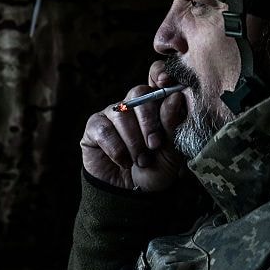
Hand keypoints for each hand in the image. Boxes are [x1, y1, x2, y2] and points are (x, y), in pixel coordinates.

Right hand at [80, 60, 187, 191]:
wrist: (130, 196)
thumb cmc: (154, 171)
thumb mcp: (170, 152)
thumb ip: (172, 125)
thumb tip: (174, 97)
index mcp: (156, 105)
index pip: (156, 76)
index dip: (160, 73)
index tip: (165, 81)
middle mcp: (133, 105)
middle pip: (138, 93)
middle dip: (148, 121)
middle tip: (154, 145)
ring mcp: (112, 114)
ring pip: (121, 113)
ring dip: (133, 141)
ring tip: (140, 161)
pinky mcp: (94, 127)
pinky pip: (103, 128)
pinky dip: (115, 147)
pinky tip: (123, 161)